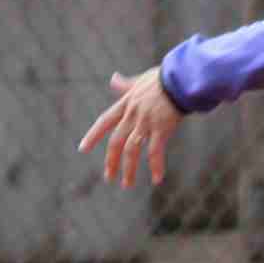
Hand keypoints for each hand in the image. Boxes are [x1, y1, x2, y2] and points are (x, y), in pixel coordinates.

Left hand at [78, 68, 182, 188]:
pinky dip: (156, 166)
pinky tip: (157, 179)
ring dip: (129, 169)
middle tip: (109, 178)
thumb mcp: (141, 80)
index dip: (93, 135)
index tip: (82, 149)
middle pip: (116, 141)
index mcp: (126, 103)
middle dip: (111, 161)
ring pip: (131, 150)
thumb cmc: (164, 78)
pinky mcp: (161, 128)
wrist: (181, 77)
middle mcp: (132, 114)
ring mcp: (146, 122)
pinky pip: (155, 151)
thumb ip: (126, 84)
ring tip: (127, 184)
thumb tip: (113, 79)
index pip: (104, 121)